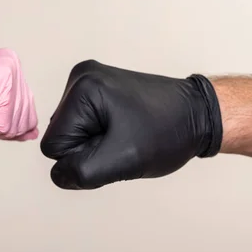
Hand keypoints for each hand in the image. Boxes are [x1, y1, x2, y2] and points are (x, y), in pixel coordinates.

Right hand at [40, 60, 222, 188]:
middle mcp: (80, 77)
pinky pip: (82, 126)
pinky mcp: (96, 90)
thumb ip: (81, 172)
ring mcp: (88, 82)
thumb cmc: (168, 133)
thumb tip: (59, 174)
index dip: (83, 158)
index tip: (115, 148)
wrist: (198, 114)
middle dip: (88, 150)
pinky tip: (124, 130)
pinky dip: (100, 136)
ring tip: (126, 135)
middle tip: (123, 143)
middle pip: (60, 137)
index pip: (53, 146)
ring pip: (71, 134)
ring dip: (95, 145)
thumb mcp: (124, 160)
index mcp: (82, 88)